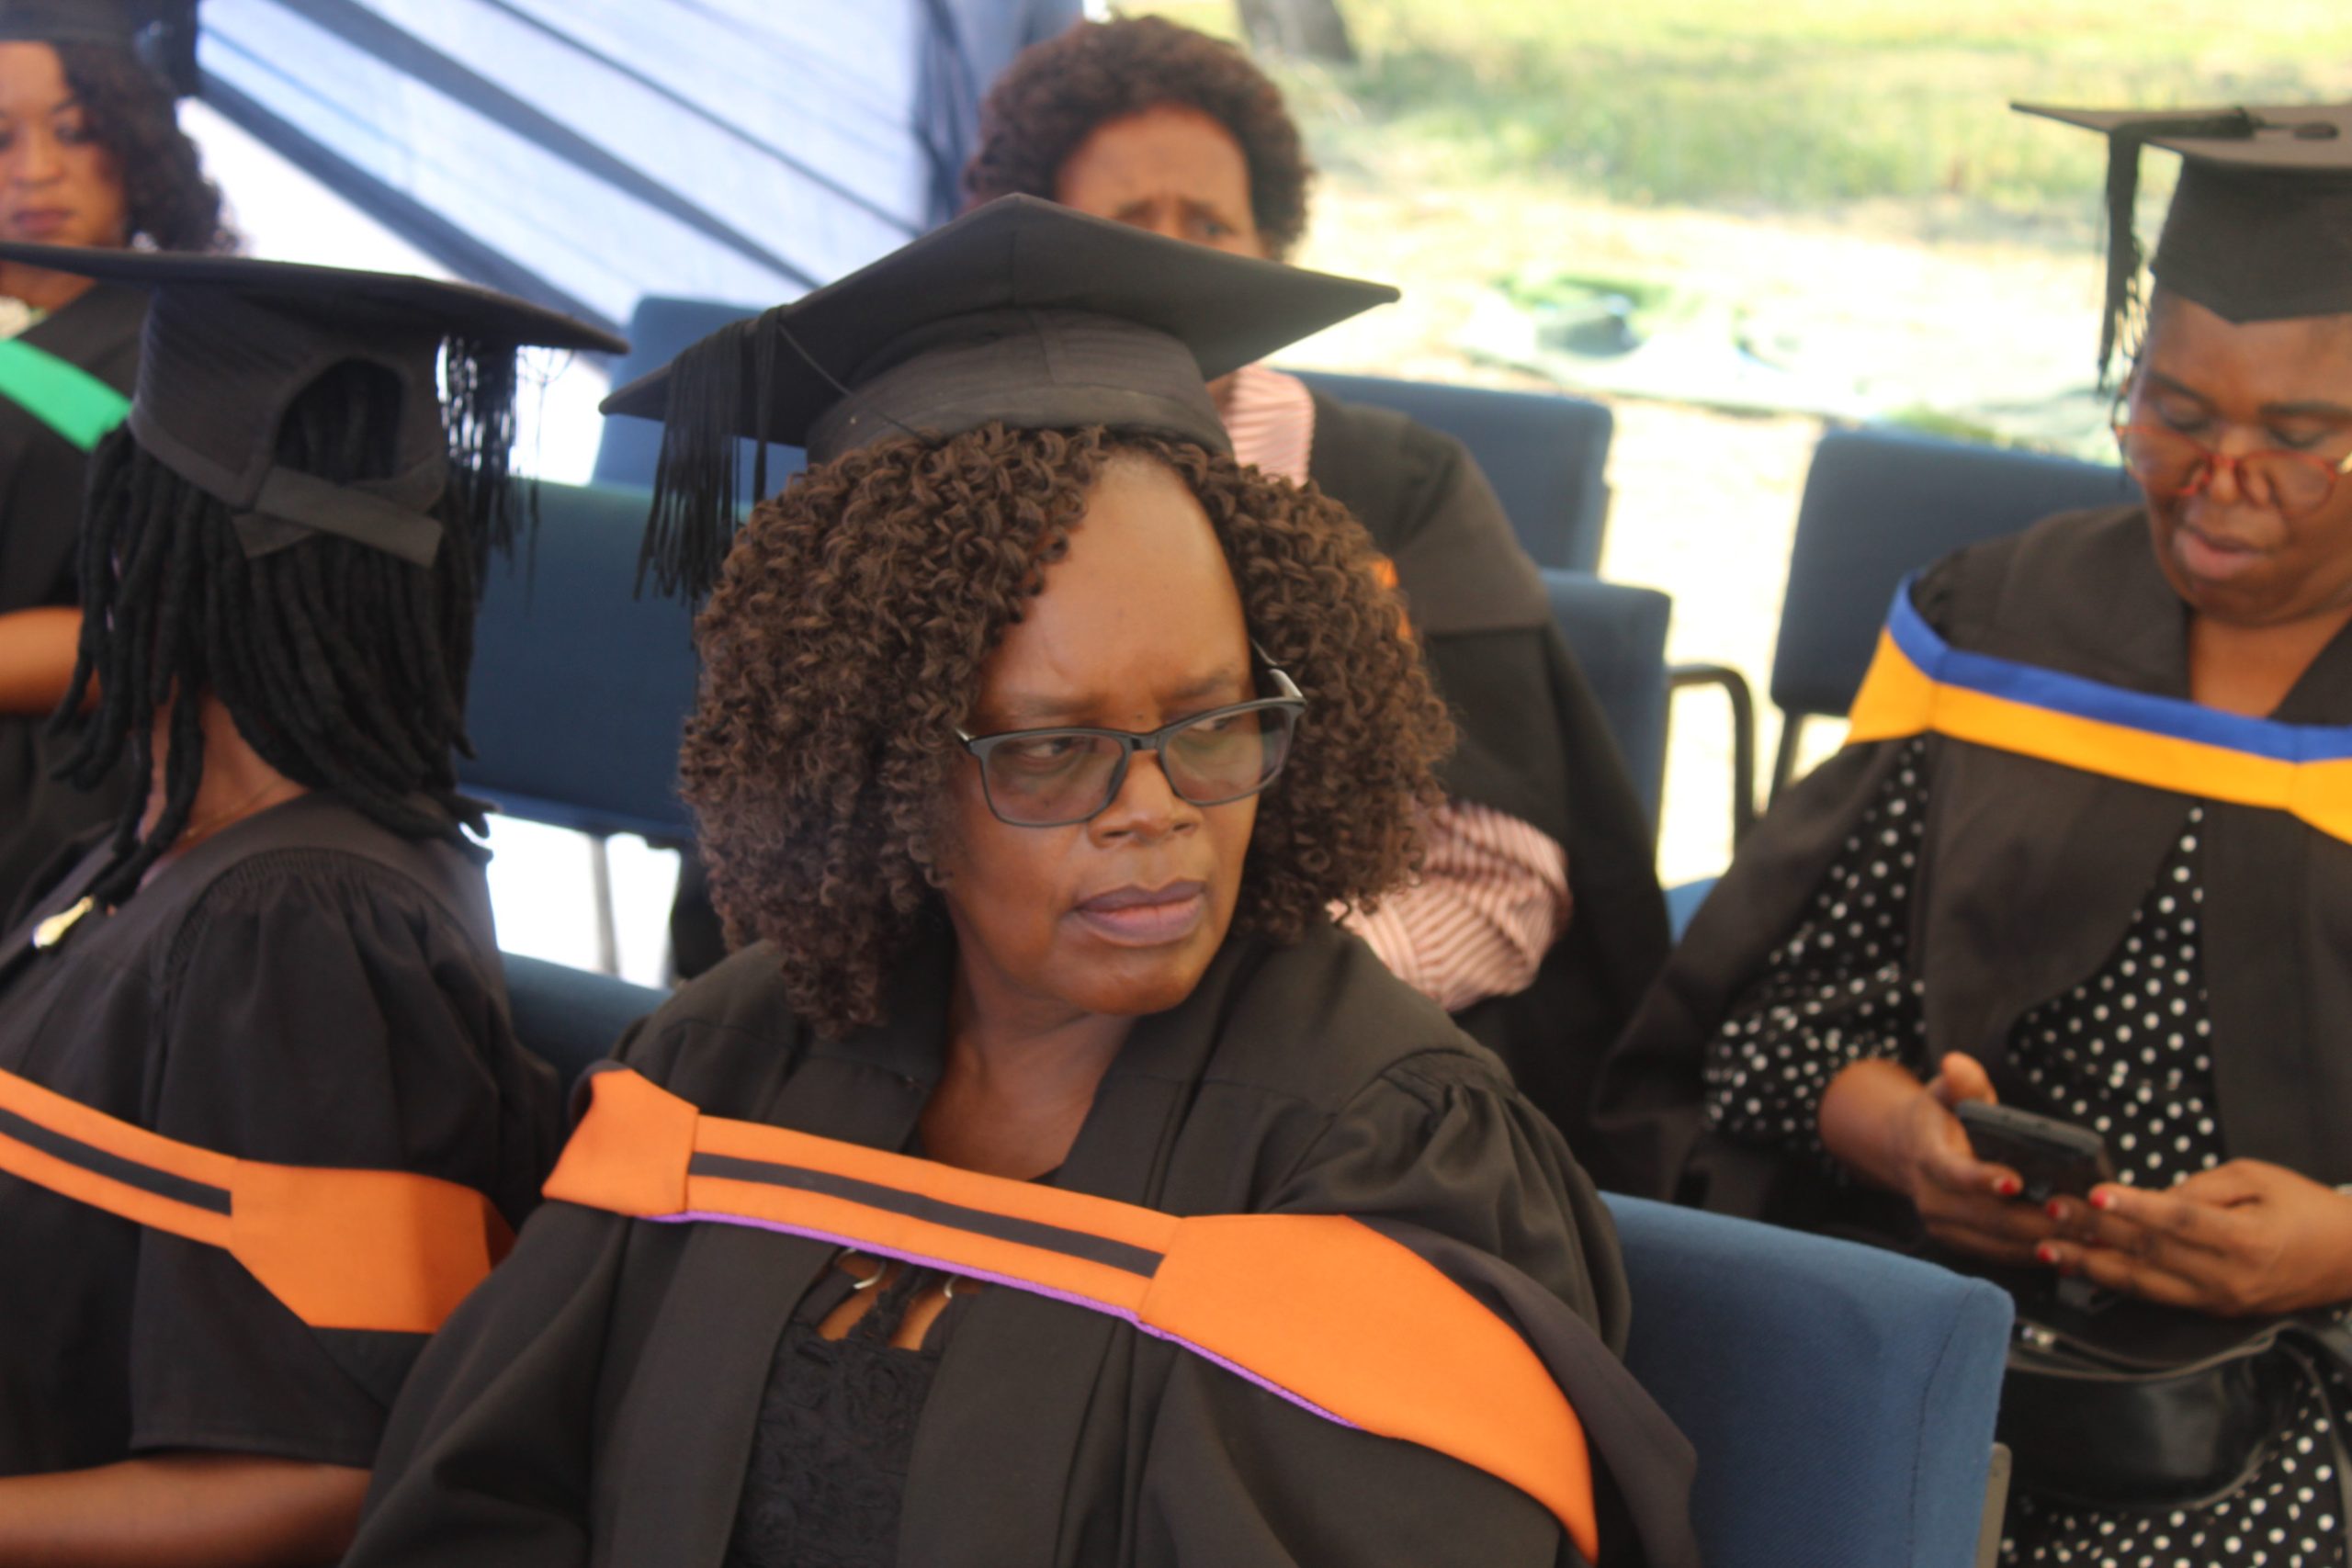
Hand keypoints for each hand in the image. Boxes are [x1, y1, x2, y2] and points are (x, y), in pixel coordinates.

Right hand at [1819, 1054, 2055, 1264]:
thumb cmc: (1940, 1118)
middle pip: (1984, 1217)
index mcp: (1928, 1157)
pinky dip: (2032, 1255)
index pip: (1953, 1172)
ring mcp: (1942, 1225)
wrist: (1907, 1149)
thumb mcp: (1947, 1093)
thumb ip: (1963, 1083)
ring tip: (2084, 1238)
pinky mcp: (1957, 1242)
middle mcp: (1930, 1198)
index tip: (2017, 1180)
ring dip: (2039, 1243)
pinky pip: (1998, 1256)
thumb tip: (1957, 1063)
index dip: (1983, 1179)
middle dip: (2031, 1220)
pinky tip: (2068, 1249)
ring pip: (1995, 1244)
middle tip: (2077, 1218)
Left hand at [2041, 1160, 2351, 1315]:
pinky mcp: (2213, 1309)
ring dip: (2091, 1264)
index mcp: (2245, 1239)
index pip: (2179, 1220)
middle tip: (2052, 1211)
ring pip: (2143, 1283)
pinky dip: (2115, 1281)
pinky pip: (2156, 1296)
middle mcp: (2228, 1276)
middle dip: (2094, 1230)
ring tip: (2049, 1248)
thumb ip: (2201, 1188)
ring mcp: (2218, 1298)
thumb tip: (2150, 1197)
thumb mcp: (2258, 1178)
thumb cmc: (2306, 1209)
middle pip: (2150, 1252)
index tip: (2094, 1193)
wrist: (2351, 1259)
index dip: (2134, 1207)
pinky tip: (2084, 1268)